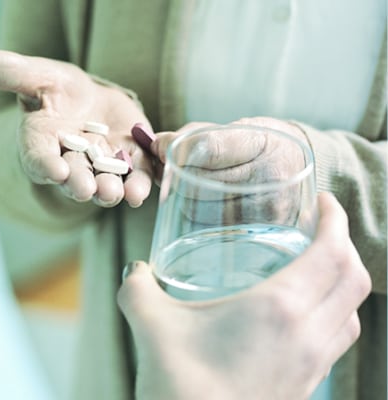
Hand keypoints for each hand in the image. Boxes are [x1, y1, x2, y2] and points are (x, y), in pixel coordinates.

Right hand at [0, 49, 153, 207]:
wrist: (91, 102)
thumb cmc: (58, 90)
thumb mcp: (37, 76)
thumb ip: (10, 73)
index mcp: (42, 142)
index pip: (39, 157)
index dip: (46, 165)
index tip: (54, 170)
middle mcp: (70, 161)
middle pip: (73, 176)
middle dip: (79, 184)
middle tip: (85, 189)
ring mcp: (101, 166)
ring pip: (104, 182)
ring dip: (109, 190)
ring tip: (115, 193)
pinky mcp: (130, 163)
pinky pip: (134, 178)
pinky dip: (138, 186)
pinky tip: (141, 192)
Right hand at [118, 192, 370, 399]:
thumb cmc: (181, 386)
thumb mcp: (151, 323)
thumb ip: (138, 287)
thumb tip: (135, 270)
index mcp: (280, 308)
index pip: (333, 253)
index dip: (336, 220)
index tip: (323, 203)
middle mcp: (308, 334)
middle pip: (356, 280)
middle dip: (345, 245)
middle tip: (319, 229)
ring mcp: (311, 366)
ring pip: (352, 314)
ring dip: (343, 284)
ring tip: (313, 270)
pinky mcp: (303, 388)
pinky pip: (335, 342)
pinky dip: (332, 317)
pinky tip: (295, 319)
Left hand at [151, 117, 310, 224]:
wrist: (299, 171)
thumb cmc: (258, 146)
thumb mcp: (234, 129)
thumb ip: (192, 135)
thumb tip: (153, 145)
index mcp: (262, 143)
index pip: (208, 147)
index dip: (175, 148)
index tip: (159, 146)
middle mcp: (269, 177)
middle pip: (197, 180)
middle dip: (176, 174)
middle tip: (172, 169)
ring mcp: (267, 209)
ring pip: (197, 207)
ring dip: (184, 197)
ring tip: (191, 186)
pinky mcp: (259, 233)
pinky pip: (207, 227)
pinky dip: (196, 215)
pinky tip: (205, 204)